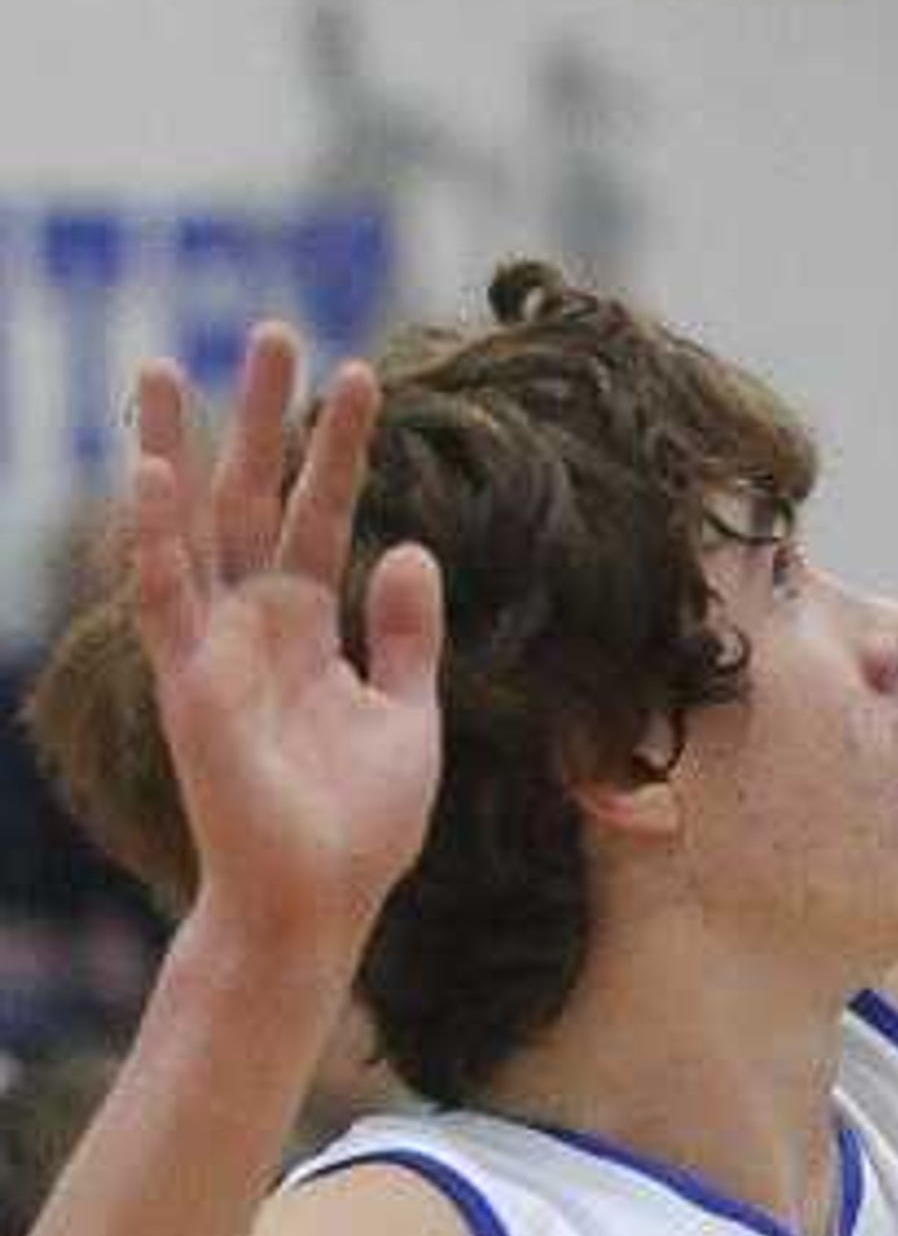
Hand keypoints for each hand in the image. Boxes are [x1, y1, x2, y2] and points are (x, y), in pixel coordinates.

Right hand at [129, 334, 441, 962]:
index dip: (337, 444)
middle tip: (269, 328)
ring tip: (166, 366)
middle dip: (259, 415)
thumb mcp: (406, 713)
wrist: (321, 906)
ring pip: (191, 527)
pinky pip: (165, 599)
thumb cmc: (358, 825)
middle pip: (253, 496)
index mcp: (306, 626)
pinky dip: (153, 538)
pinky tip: (148, 475)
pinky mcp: (191, 685)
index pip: (322, 511)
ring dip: (179, 448)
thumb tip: (410, 548)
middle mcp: (253, 624)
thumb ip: (406, 633)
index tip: (357, 370)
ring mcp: (215, 649)